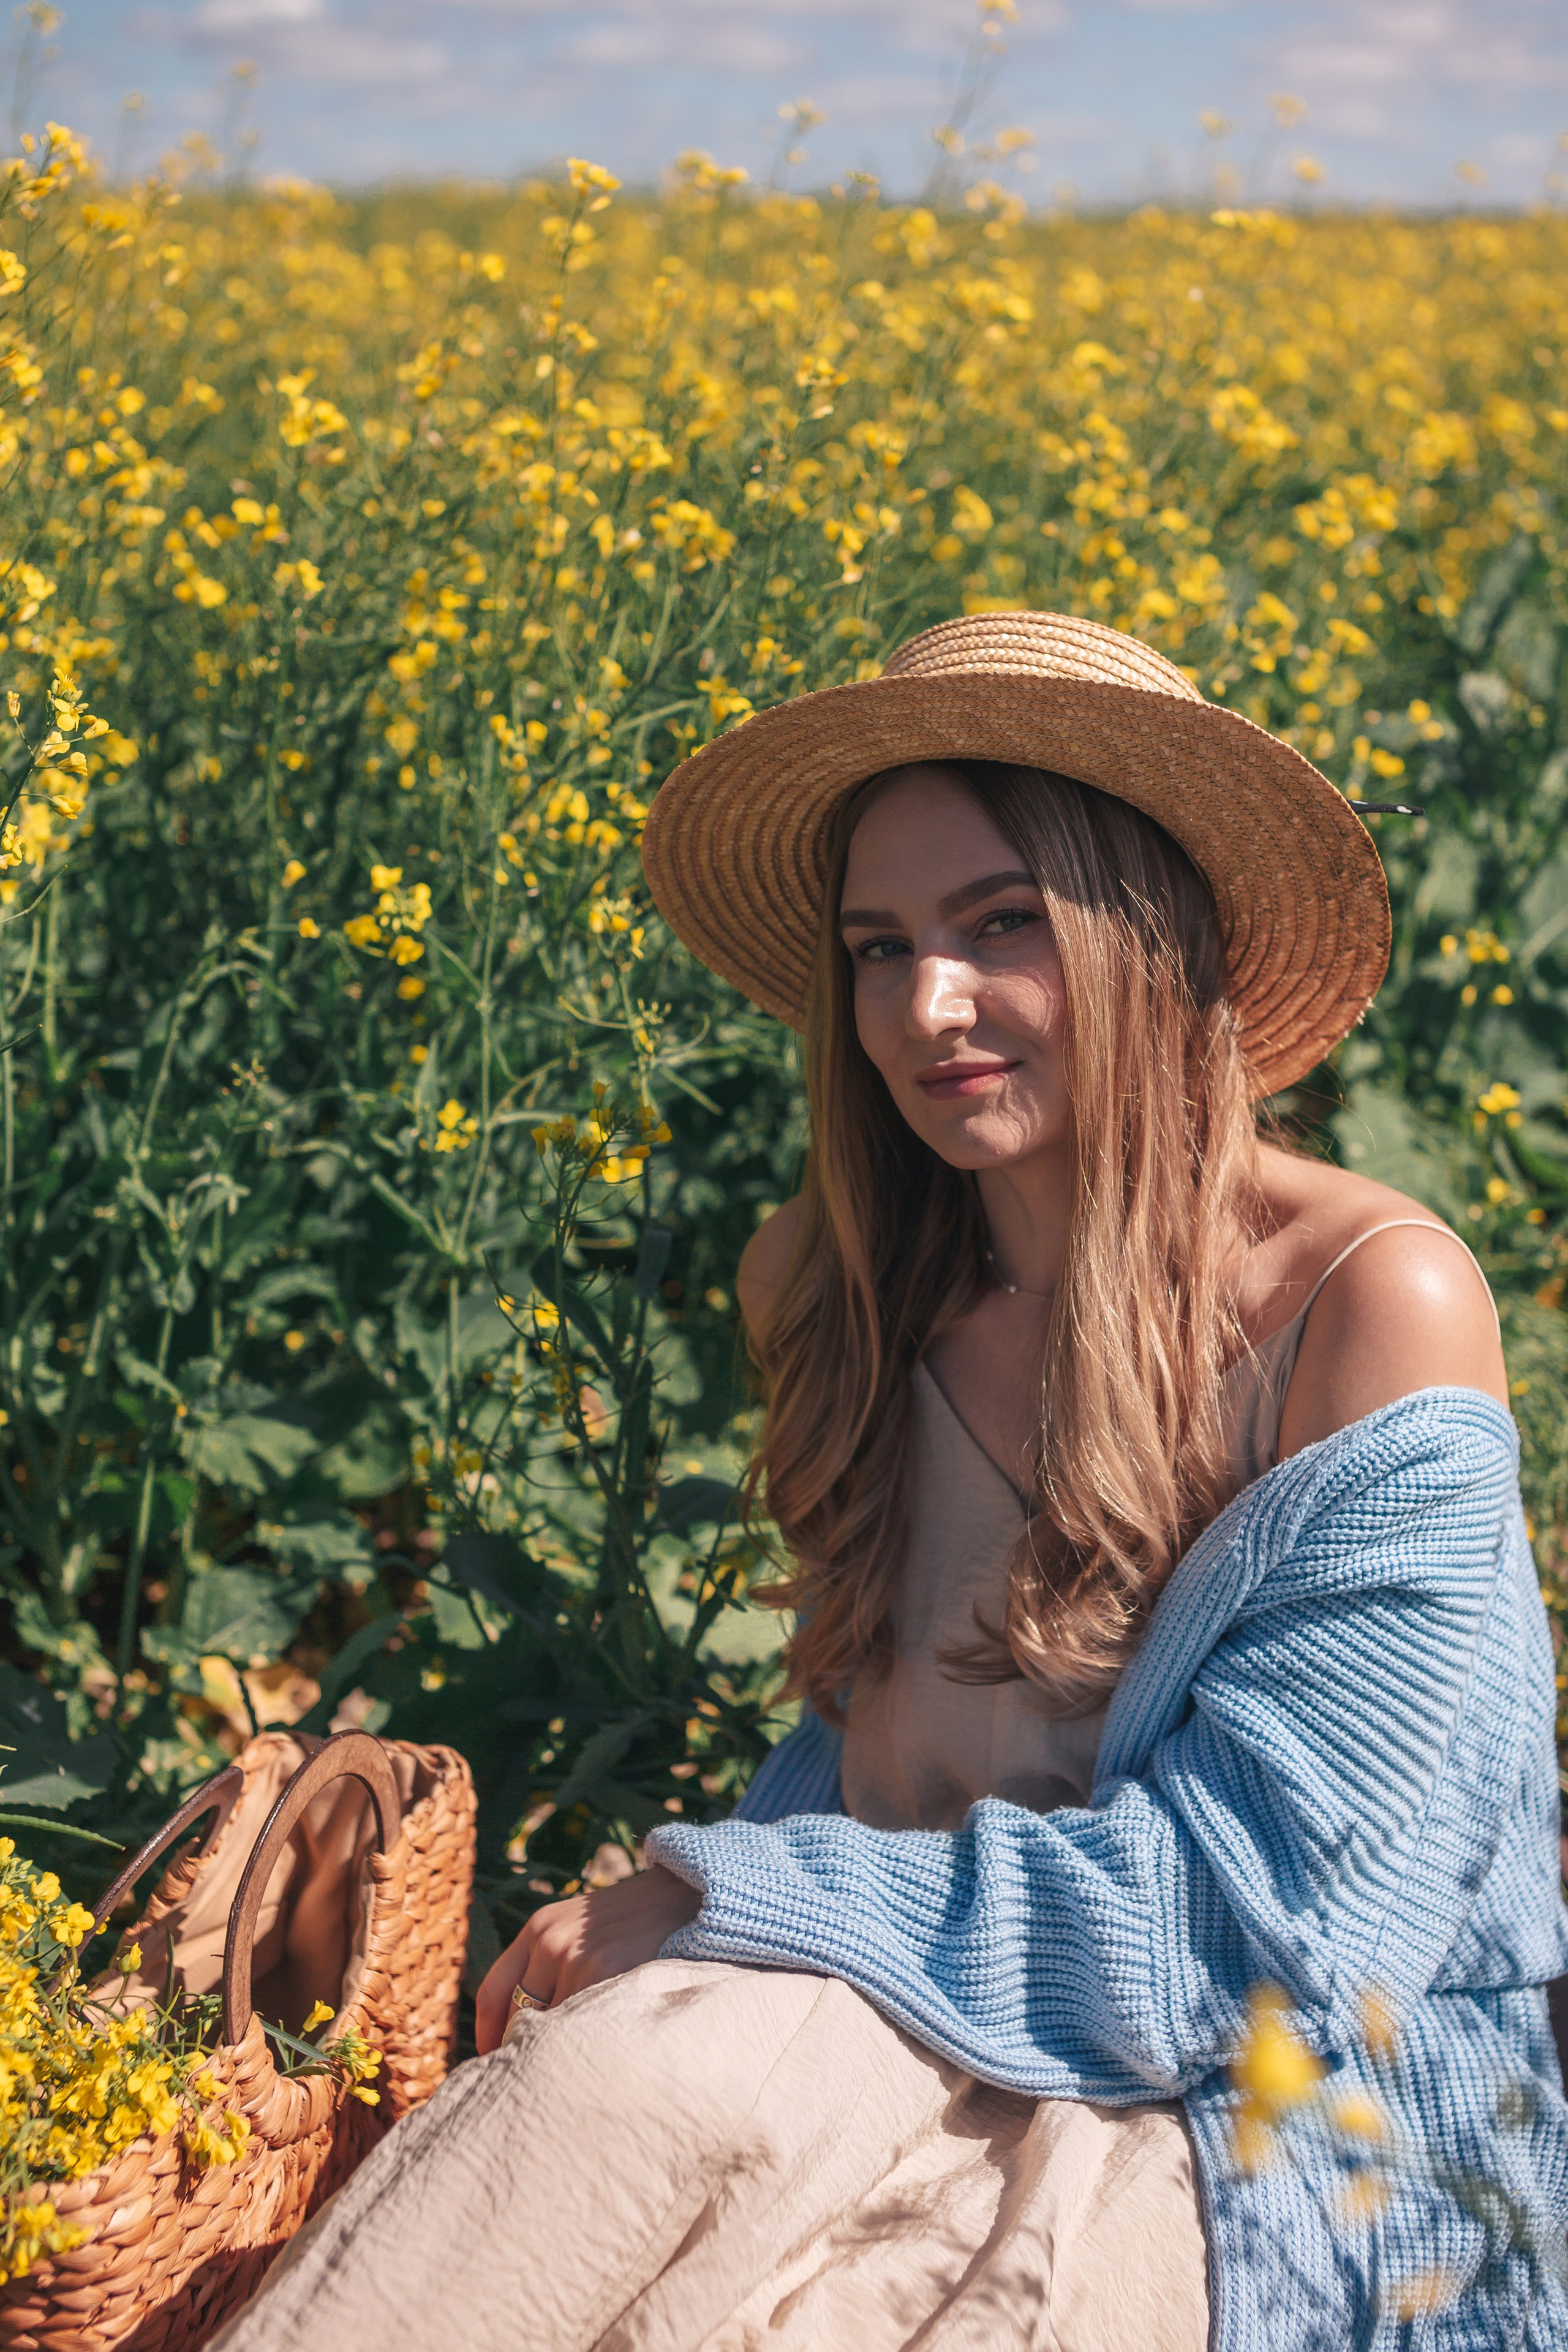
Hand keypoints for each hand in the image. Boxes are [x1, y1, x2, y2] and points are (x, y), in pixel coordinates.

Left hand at [474, 1864, 700, 2052]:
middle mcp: (550, 1941)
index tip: (495, 2064)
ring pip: (549, 2027)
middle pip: (517, 2016)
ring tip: (571, 2072)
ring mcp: (576, 1957)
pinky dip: (585, 2045)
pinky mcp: (606, 1971)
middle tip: (531, 2082)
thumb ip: (551, 1966)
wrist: (685, 1896)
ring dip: (557, 2053)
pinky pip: (580, 2025)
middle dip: (522, 2051)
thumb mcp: (582, 1930)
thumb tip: (522, 2030)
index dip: (489, 2036)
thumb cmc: (634, 1922)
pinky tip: (598, 2054)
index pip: (492, 1993)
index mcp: (538, 1929)